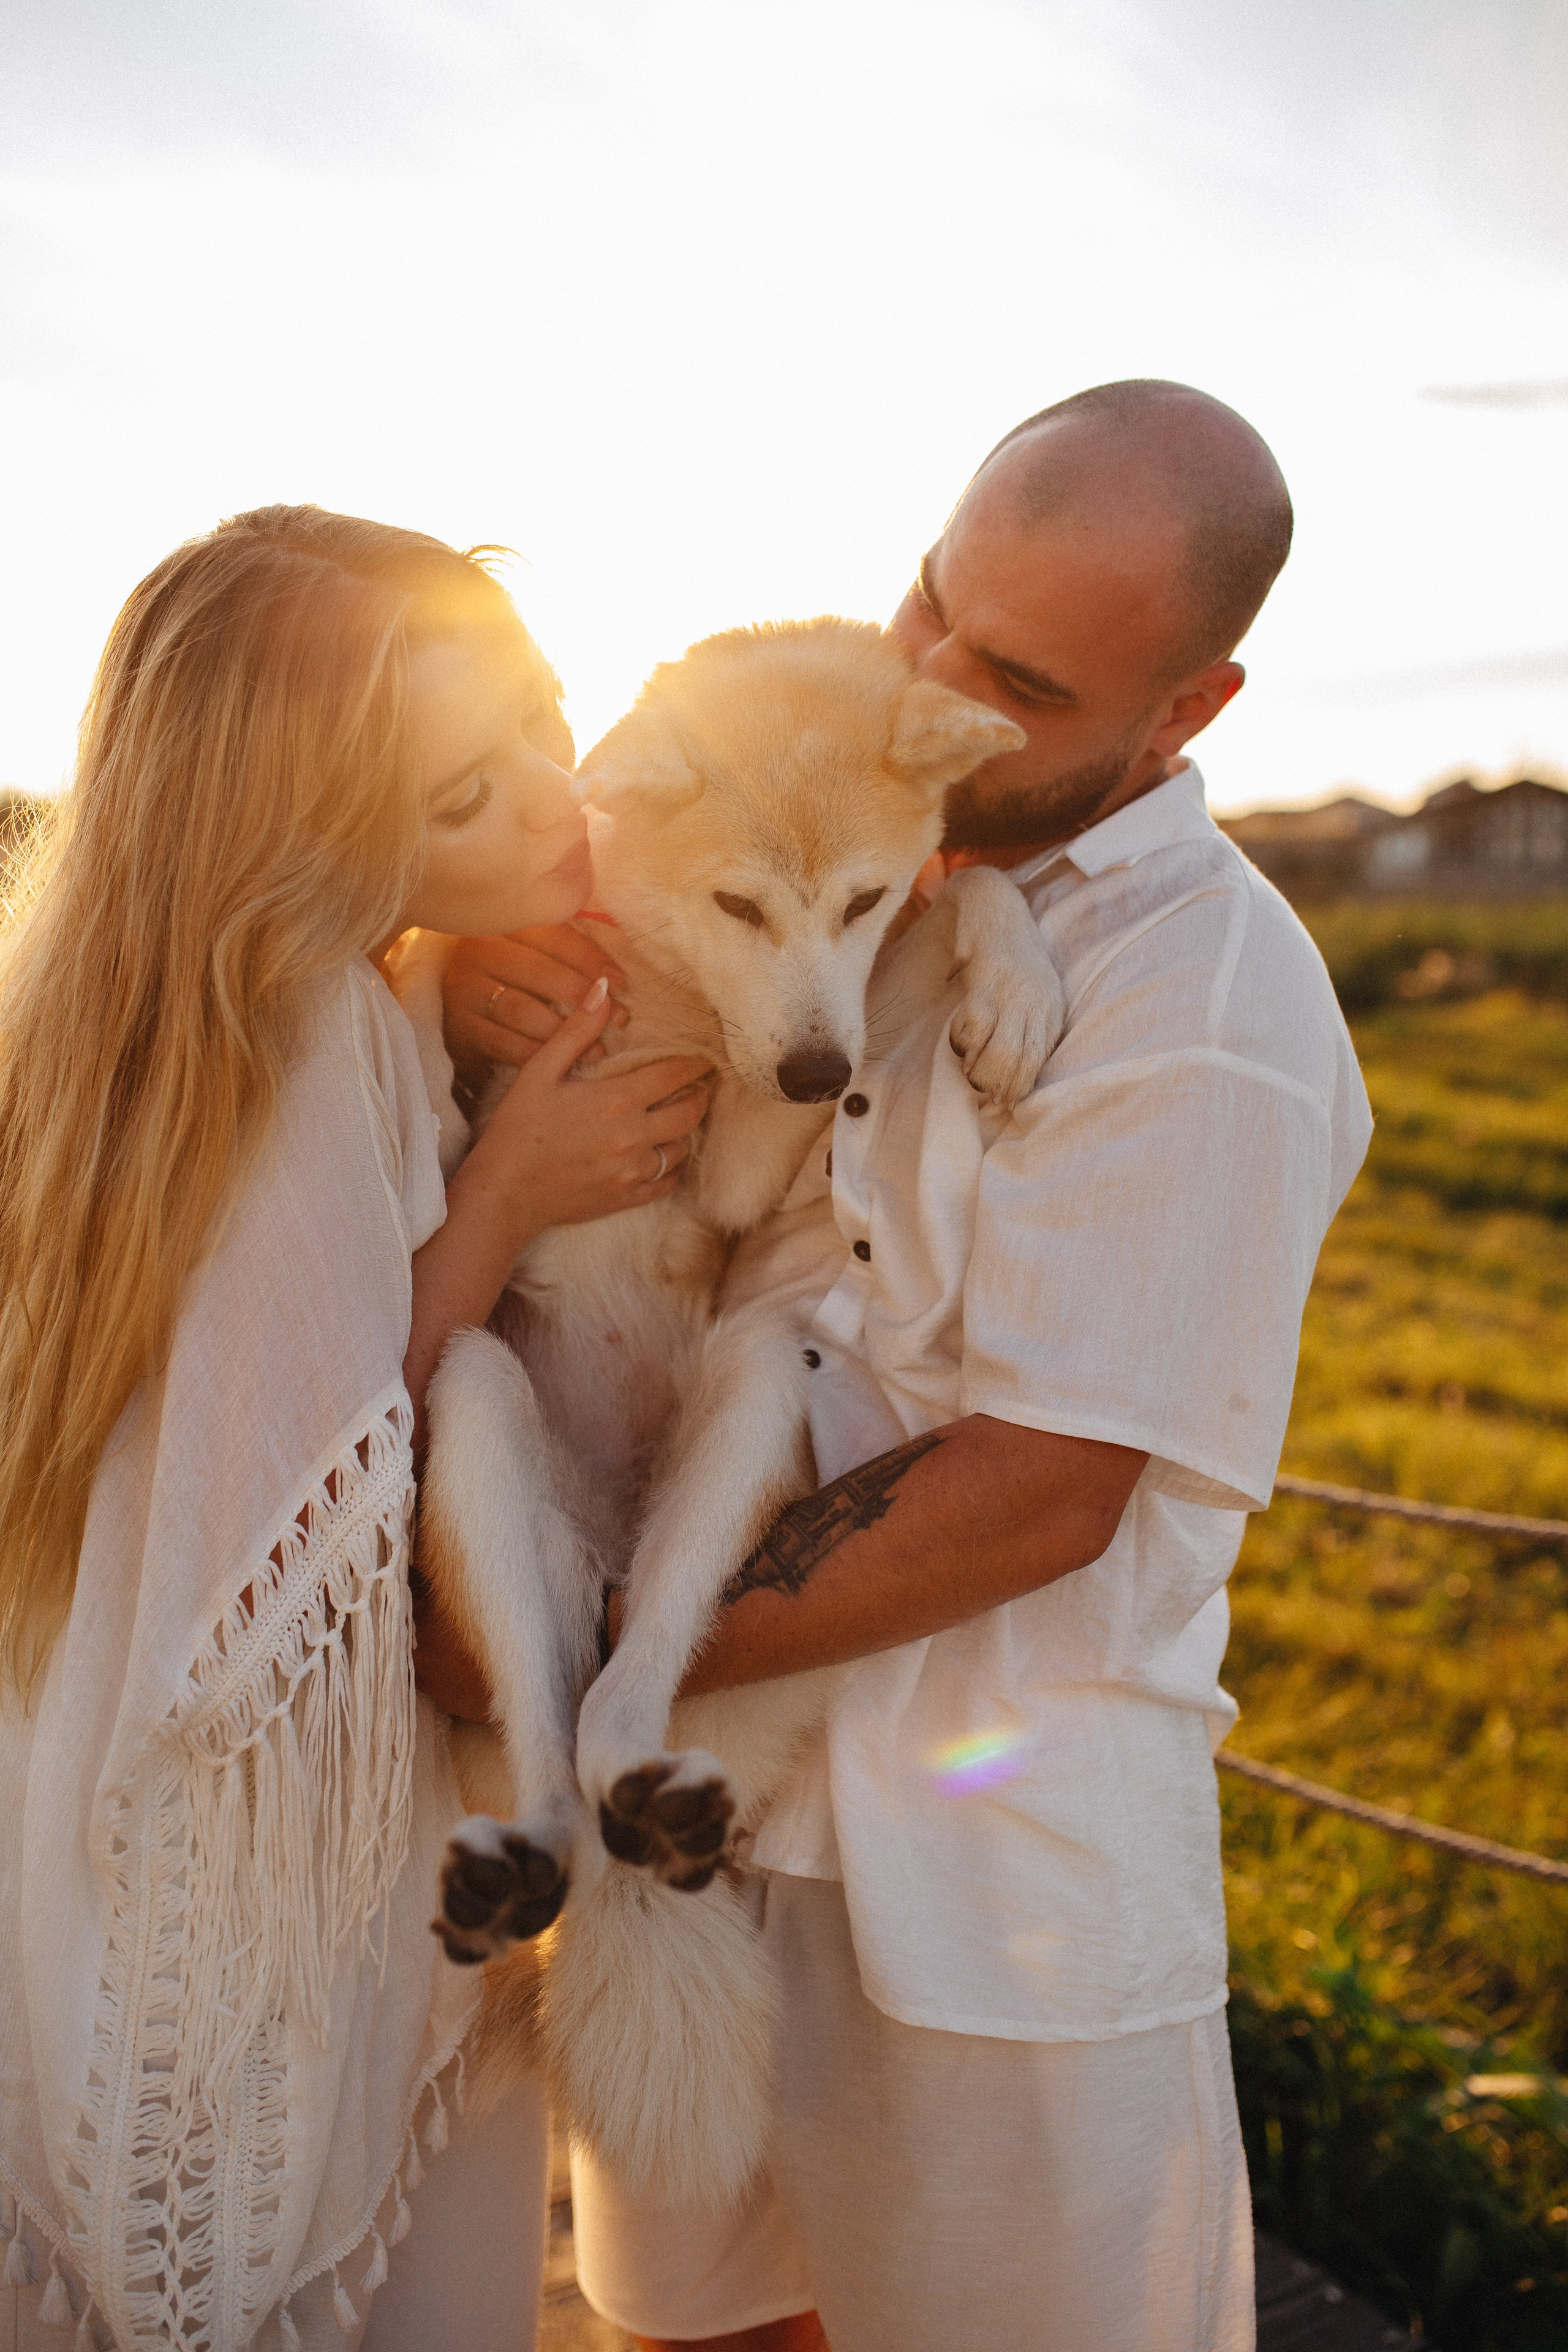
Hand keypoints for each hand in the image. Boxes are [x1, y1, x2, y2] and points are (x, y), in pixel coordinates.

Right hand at [444, 924, 629, 1069]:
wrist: (466, 1019)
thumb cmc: (516, 986)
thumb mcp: (538, 960)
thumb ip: (570, 959)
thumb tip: (617, 982)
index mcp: (505, 925)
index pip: (556, 937)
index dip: (593, 961)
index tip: (622, 985)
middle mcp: (478, 950)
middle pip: (541, 973)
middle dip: (585, 1000)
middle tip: (618, 1021)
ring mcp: (463, 988)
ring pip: (522, 1009)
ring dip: (564, 1032)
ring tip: (597, 1048)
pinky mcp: (458, 1026)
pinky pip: (504, 1043)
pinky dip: (538, 1054)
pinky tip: (564, 1064)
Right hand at [464, 978, 710, 1242]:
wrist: (504, 1192)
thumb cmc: (518, 1128)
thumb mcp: (540, 1071)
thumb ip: (577, 1030)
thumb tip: (603, 988)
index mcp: (616, 1100)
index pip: (674, 1075)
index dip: (695, 1064)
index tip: (705, 1058)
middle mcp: (634, 1136)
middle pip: (690, 1112)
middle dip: (700, 1096)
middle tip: (701, 1087)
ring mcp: (633, 1171)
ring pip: (683, 1148)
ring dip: (686, 1131)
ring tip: (680, 1118)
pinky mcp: (627, 1198)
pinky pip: (667, 1181)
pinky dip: (672, 1167)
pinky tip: (664, 1155)